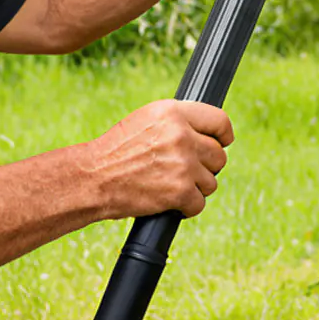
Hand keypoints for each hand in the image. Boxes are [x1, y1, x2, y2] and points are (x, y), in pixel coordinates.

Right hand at [83, 99, 233, 219]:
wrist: (94, 177)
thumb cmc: (117, 149)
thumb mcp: (148, 119)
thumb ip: (178, 121)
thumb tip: (206, 131)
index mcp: (174, 112)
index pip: (220, 120)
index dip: (224, 135)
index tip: (223, 143)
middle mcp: (182, 135)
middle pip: (218, 155)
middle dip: (206, 166)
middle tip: (187, 171)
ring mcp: (183, 164)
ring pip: (211, 181)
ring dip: (196, 188)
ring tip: (174, 186)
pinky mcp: (179, 191)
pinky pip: (199, 203)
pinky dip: (188, 208)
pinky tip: (173, 203)